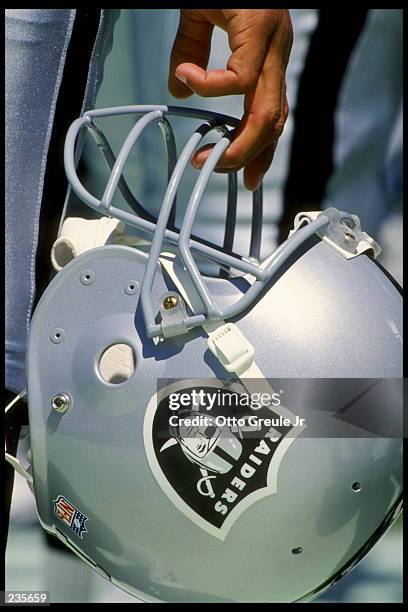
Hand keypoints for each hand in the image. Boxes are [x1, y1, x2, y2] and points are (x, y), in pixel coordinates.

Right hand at [168, 9, 292, 190]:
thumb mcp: (199, 20)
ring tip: (204, 154)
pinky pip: (238, 77)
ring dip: (236, 141)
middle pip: (275, 121)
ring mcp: (273, 42)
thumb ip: (191, 53)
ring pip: (266, 110)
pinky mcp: (259, 27)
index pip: (274, 113)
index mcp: (269, 55)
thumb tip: (179, 88)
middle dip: (251, 156)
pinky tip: (186, 81)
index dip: (262, 149)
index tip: (248, 176)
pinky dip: (209, 87)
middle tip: (222, 172)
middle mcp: (277, 53)